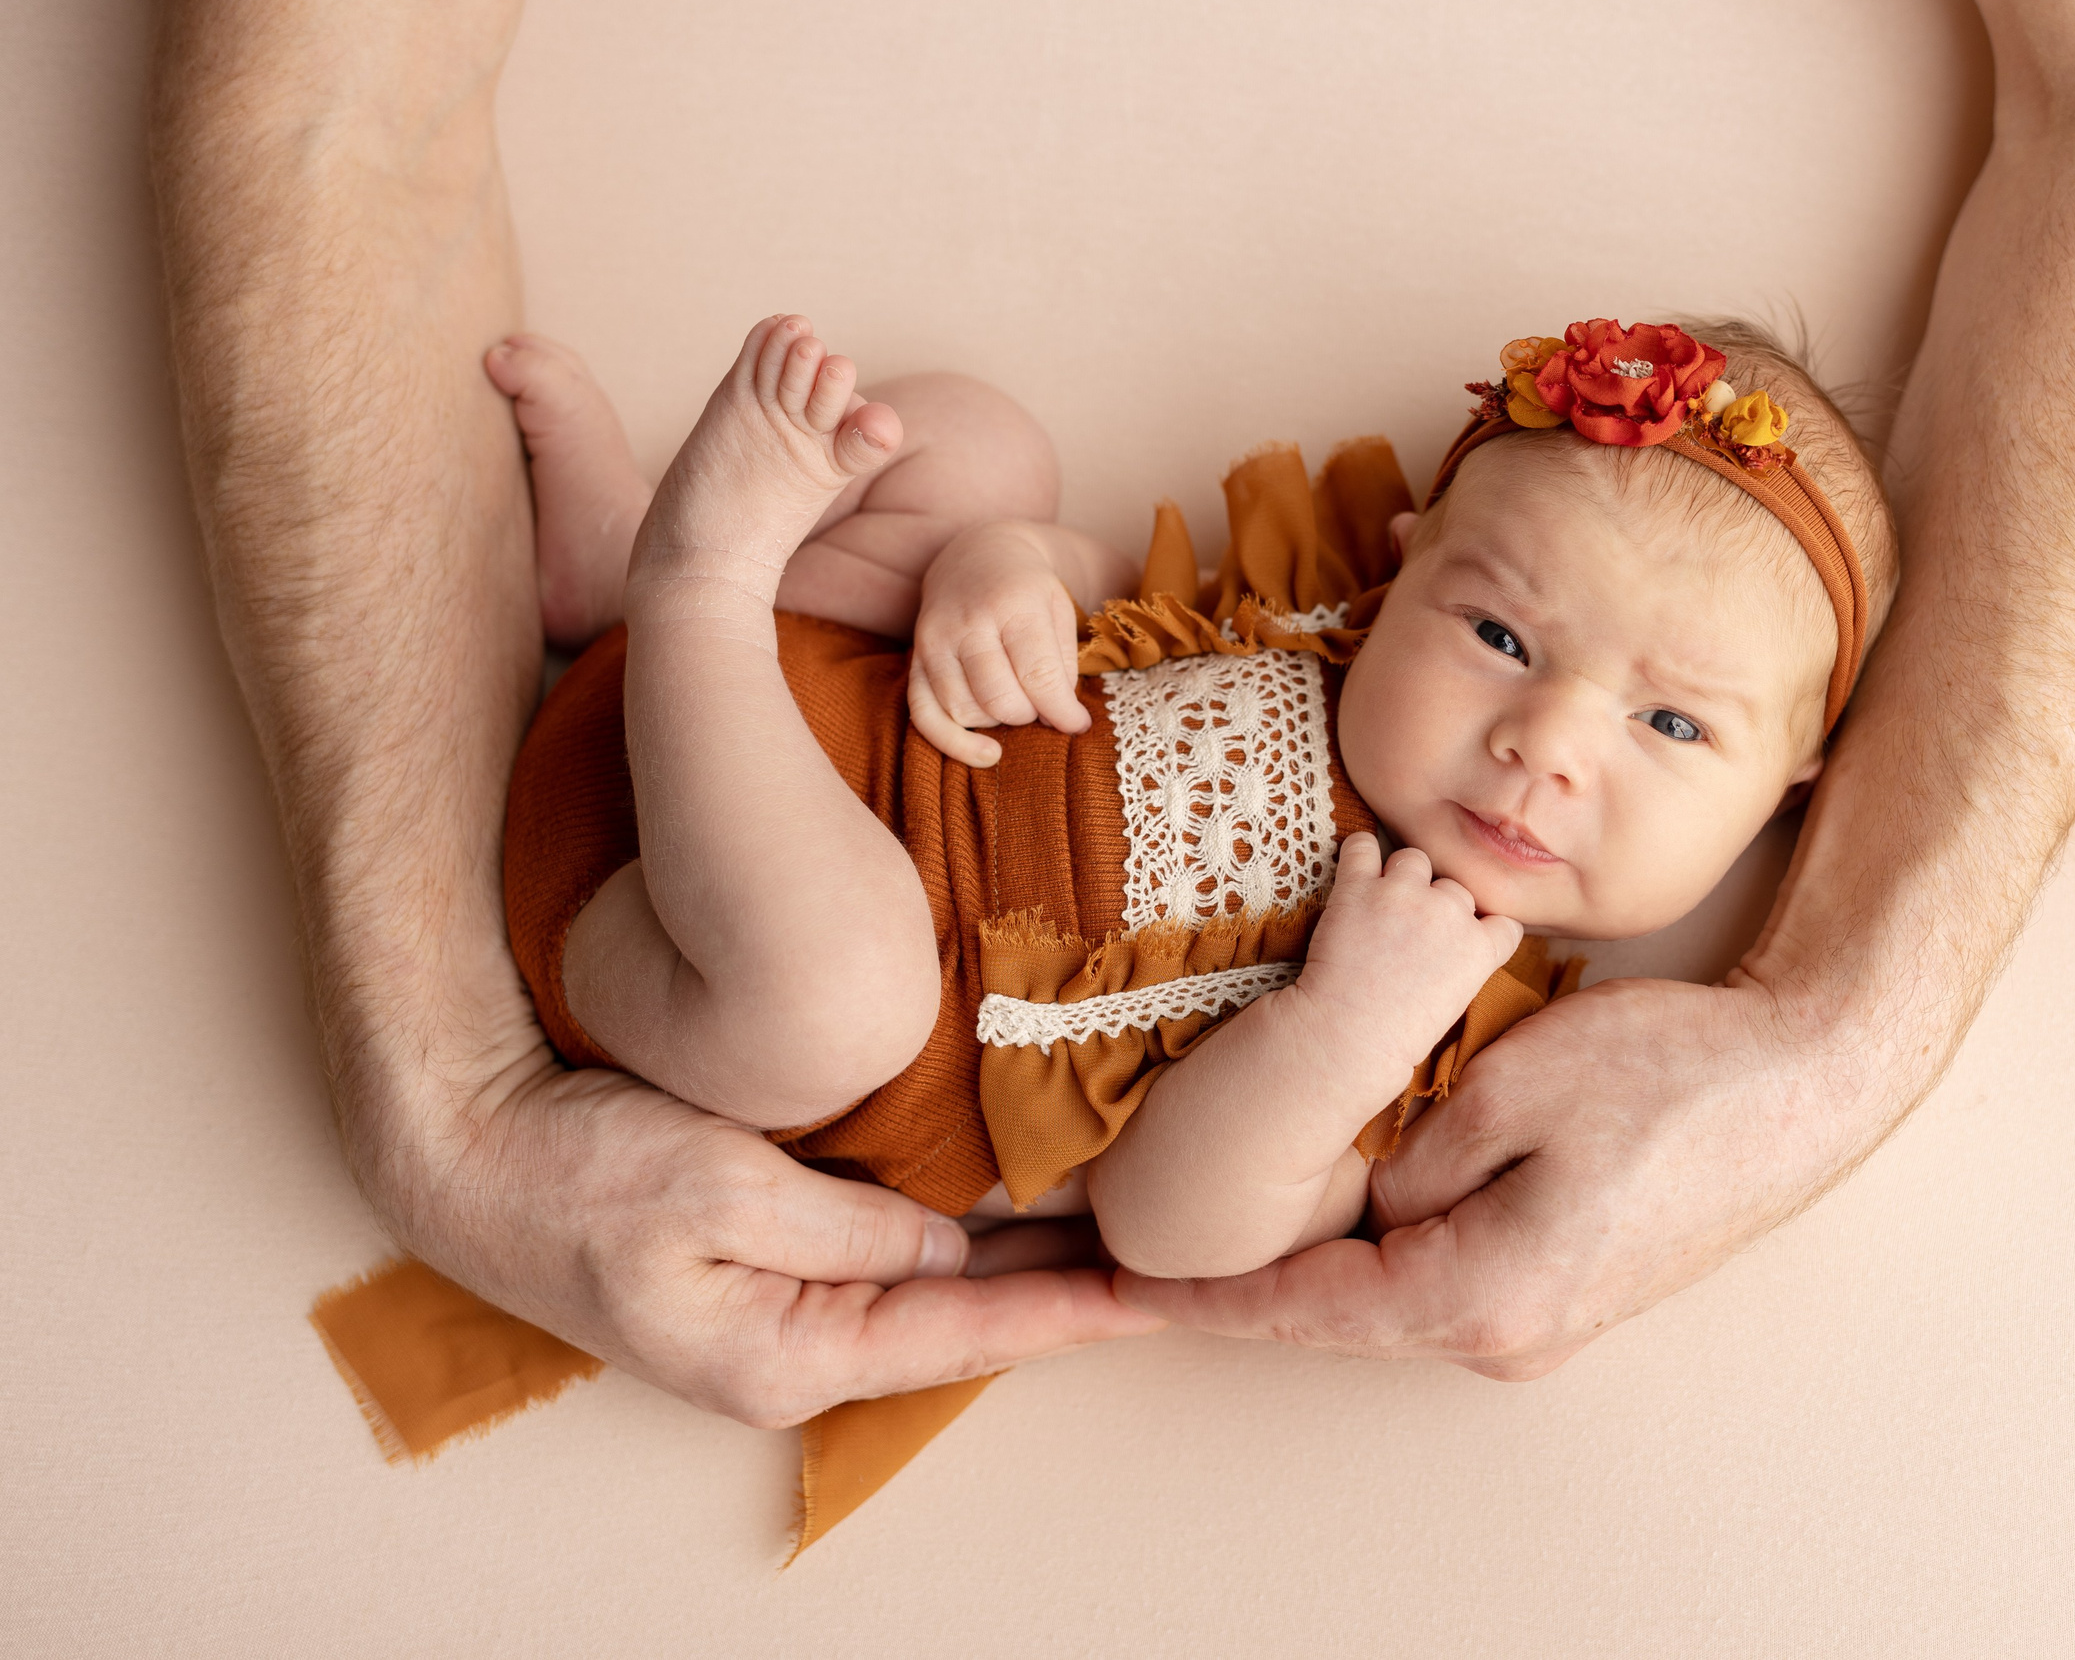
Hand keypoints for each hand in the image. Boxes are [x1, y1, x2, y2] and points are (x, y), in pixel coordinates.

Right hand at [364, 1041, 1160, 1427]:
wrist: (469, 1156)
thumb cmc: (577, 1175)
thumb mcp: (719, 1190)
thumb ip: (847, 1229)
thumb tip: (949, 1247)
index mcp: (786, 1354)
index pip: (963, 1335)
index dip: (1068, 1311)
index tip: (1155, 1294)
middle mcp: (794, 1351)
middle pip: (963, 1324)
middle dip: (1066, 1293)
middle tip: (1171, 1262)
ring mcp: (781, 1314)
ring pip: (935, 1293)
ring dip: (1023, 1263)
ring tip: (1122, 1233)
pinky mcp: (767, 1269)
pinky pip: (892, 1260)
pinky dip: (963, 1238)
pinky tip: (1014, 1208)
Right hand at [907, 520, 1089, 766]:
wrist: (976, 556)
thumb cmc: (1026, 590)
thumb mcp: (1058, 611)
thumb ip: (1062, 666)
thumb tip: (1061, 721)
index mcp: (1012, 603)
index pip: (1038, 675)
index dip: (1062, 711)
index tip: (1078, 724)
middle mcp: (967, 622)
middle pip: (999, 699)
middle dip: (1029, 715)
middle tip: (1041, 703)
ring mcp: (934, 642)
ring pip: (964, 711)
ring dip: (996, 722)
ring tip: (1014, 701)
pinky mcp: (915, 660)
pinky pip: (923, 715)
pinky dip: (953, 742)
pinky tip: (986, 752)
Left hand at [1112, 970, 1900, 1377]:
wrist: (1805, 1080)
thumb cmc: (1674, 1075)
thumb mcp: (1504, 1088)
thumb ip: (1403, 1157)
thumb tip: (1353, 1196)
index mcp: (1485, 1295)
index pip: (1305, 1309)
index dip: (1203, 1300)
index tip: (1121, 1294)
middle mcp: (1510, 1334)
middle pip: (1341, 1313)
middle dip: (1244, 1284)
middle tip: (1139, 1264)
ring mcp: (1543, 1321)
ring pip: (1392, 1292)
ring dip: (1315, 1259)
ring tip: (1219, 1231)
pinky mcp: (1564, 1287)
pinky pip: (1446, 1272)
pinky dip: (1383, 1244)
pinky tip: (1342, 1203)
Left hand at [1293, 833, 1525, 1069]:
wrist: (1348, 1038)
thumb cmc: (1398, 1035)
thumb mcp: (1455, 1002)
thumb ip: (1465, 962)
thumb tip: (1454, 941)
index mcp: (1480, 947)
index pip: (1503, 920)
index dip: (1481, 926)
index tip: (1462, 938)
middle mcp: (1449, 912)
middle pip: (1454, 888)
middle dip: (1437, 904)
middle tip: (1409, 932)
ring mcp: (1404, 894)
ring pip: (1415, 859)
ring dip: (1402, 875)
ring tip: (1382, 904)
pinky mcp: (1360, 887)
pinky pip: (1362, 846)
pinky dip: (1358, 854)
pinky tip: (1356, 870)